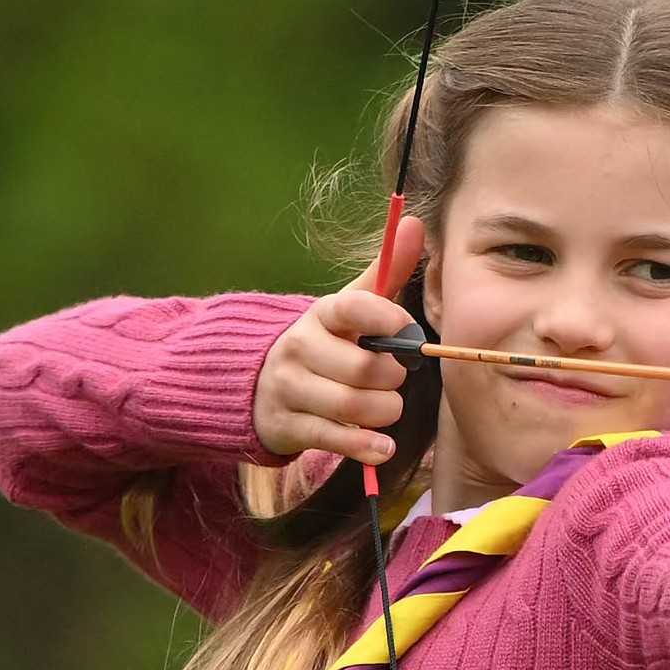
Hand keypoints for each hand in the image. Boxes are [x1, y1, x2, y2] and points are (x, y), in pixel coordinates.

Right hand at [254, 216, 426, 464]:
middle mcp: (300, 348)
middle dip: (393, 378)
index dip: (387, 319)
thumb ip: (385, 271)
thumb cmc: (322, 343)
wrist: (253, 381)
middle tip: (396, 378)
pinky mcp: (287, 426)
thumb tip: (416, 223)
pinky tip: (383, 447)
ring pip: (353, 406)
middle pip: (364, 368)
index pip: (354, 308)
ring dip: (385, 412)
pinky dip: (366, 447)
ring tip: (388, 409)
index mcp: (321, 314)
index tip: (408, 331)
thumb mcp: (348, 307)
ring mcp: (289, 389)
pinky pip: (334, 439)